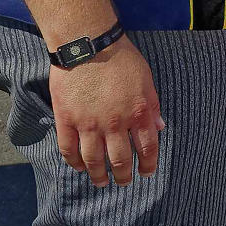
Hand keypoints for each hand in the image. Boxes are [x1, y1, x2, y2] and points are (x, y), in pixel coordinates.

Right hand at [47, 36, 164, 186]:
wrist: (88, 44)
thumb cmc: (121, 59)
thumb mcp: (146, 80)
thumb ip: (152, 105)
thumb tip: (159, 127)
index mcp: (138, 113)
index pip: (147, 148)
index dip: (148, 165)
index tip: (146, 173)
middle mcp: (115, 123)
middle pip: (120, 159)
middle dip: (123, 175)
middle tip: (123, 182)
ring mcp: (88, 123)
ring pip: (93, 160)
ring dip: (98, 175)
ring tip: (101, 182)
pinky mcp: (66, 119)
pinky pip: (68, 149)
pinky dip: (73, 162)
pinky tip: (79, 167)